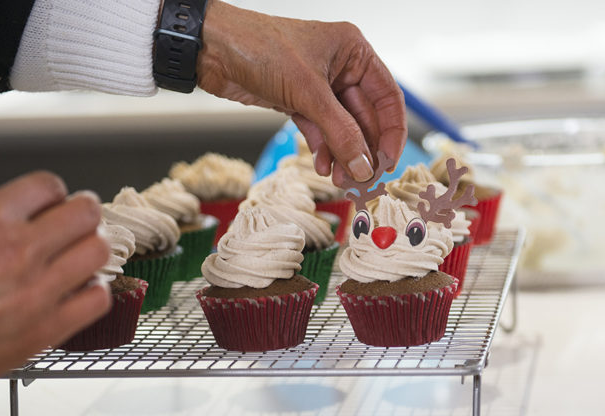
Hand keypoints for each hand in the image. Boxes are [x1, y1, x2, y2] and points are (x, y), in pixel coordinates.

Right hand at [0, 172, 109, 384]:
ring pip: (98, 251)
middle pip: (86, 214)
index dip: (54, 195)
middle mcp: (17, 251)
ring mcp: (38, 289)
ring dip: (91, 252)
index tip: (55, 205)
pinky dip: (93, 291)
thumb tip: (34, 213)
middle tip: (78, 227)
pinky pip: (98, 297)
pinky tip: (78, 292)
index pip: (48, 185)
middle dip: (84, 217)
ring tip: (79, 259)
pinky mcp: (50, 326)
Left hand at [197, 2, 405, 184]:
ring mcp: (319, 87)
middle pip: (365, 119)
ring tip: (340, 180)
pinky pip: (321, 132)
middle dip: (363, 151)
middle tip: (363, 180)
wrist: (212, 50)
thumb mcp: (307, 92)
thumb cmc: (258, 47)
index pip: (387, 97)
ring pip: (343, 130)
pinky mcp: (299, 102)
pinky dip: (323, 150)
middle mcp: (341, 68)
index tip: (388, 162)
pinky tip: (321, 166)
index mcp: (353, 51)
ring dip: (343, 156)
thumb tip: (363, 165)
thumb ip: (340, 131)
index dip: (392, 132)